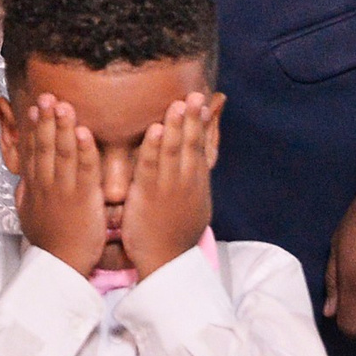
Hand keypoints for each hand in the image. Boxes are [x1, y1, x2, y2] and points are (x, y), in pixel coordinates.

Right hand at [13, 96, 104, 276]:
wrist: (62, 266)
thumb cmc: (52, 243)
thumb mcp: (30, 216)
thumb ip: (27, 195)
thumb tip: (22, 182)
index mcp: (35, 188)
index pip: (32, 152)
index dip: (31, 128)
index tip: (32, 107)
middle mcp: (46, 185)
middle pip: (44, 146)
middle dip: (45, 119)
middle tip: (46, 95)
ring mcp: (64, 191)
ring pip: (61, 153)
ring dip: (61, 126)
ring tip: (62, 104)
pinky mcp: (82, 199)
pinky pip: (84, 170)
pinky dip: (83, 150)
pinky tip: (83, 131)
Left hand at [120, 92, 218, 275]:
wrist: (166, 262)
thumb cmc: (175, 232)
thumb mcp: (195, 202)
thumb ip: (196, 176)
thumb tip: (200, 158)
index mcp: (197, 182)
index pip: (202, 146)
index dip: (203, 122)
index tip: (206, 99)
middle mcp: (186, 181)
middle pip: (191, 143)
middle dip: (193, 117)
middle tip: (196, 93)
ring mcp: (169, 188)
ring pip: (174, 150)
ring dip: (176, 125)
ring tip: (179, 103)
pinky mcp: (149, 196)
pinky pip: (151, 167)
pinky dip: (153, 148)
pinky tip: (155, 129)